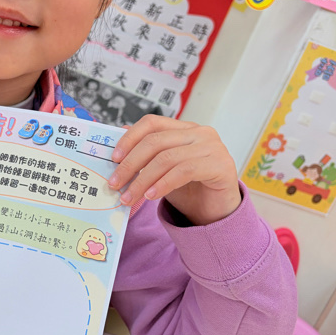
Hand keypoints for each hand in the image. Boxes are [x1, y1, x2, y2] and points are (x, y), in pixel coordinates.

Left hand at [108, 116, 240, 226]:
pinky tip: (151, 196)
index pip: (152, 123)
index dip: (129, 138)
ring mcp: (213, 147)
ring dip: (142, 180)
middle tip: (114, 183)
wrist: (217, 211)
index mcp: (184, 128)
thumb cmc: (190, 189)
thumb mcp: (162, 171)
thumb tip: (117, 151)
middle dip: (130, 164)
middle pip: (156, 141)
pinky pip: (184, 171)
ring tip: (128, 197)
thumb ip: (146, 157)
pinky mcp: (221, 165)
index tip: (113, 158)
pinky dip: (163, 184)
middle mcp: (200, 133)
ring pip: (167, 158)